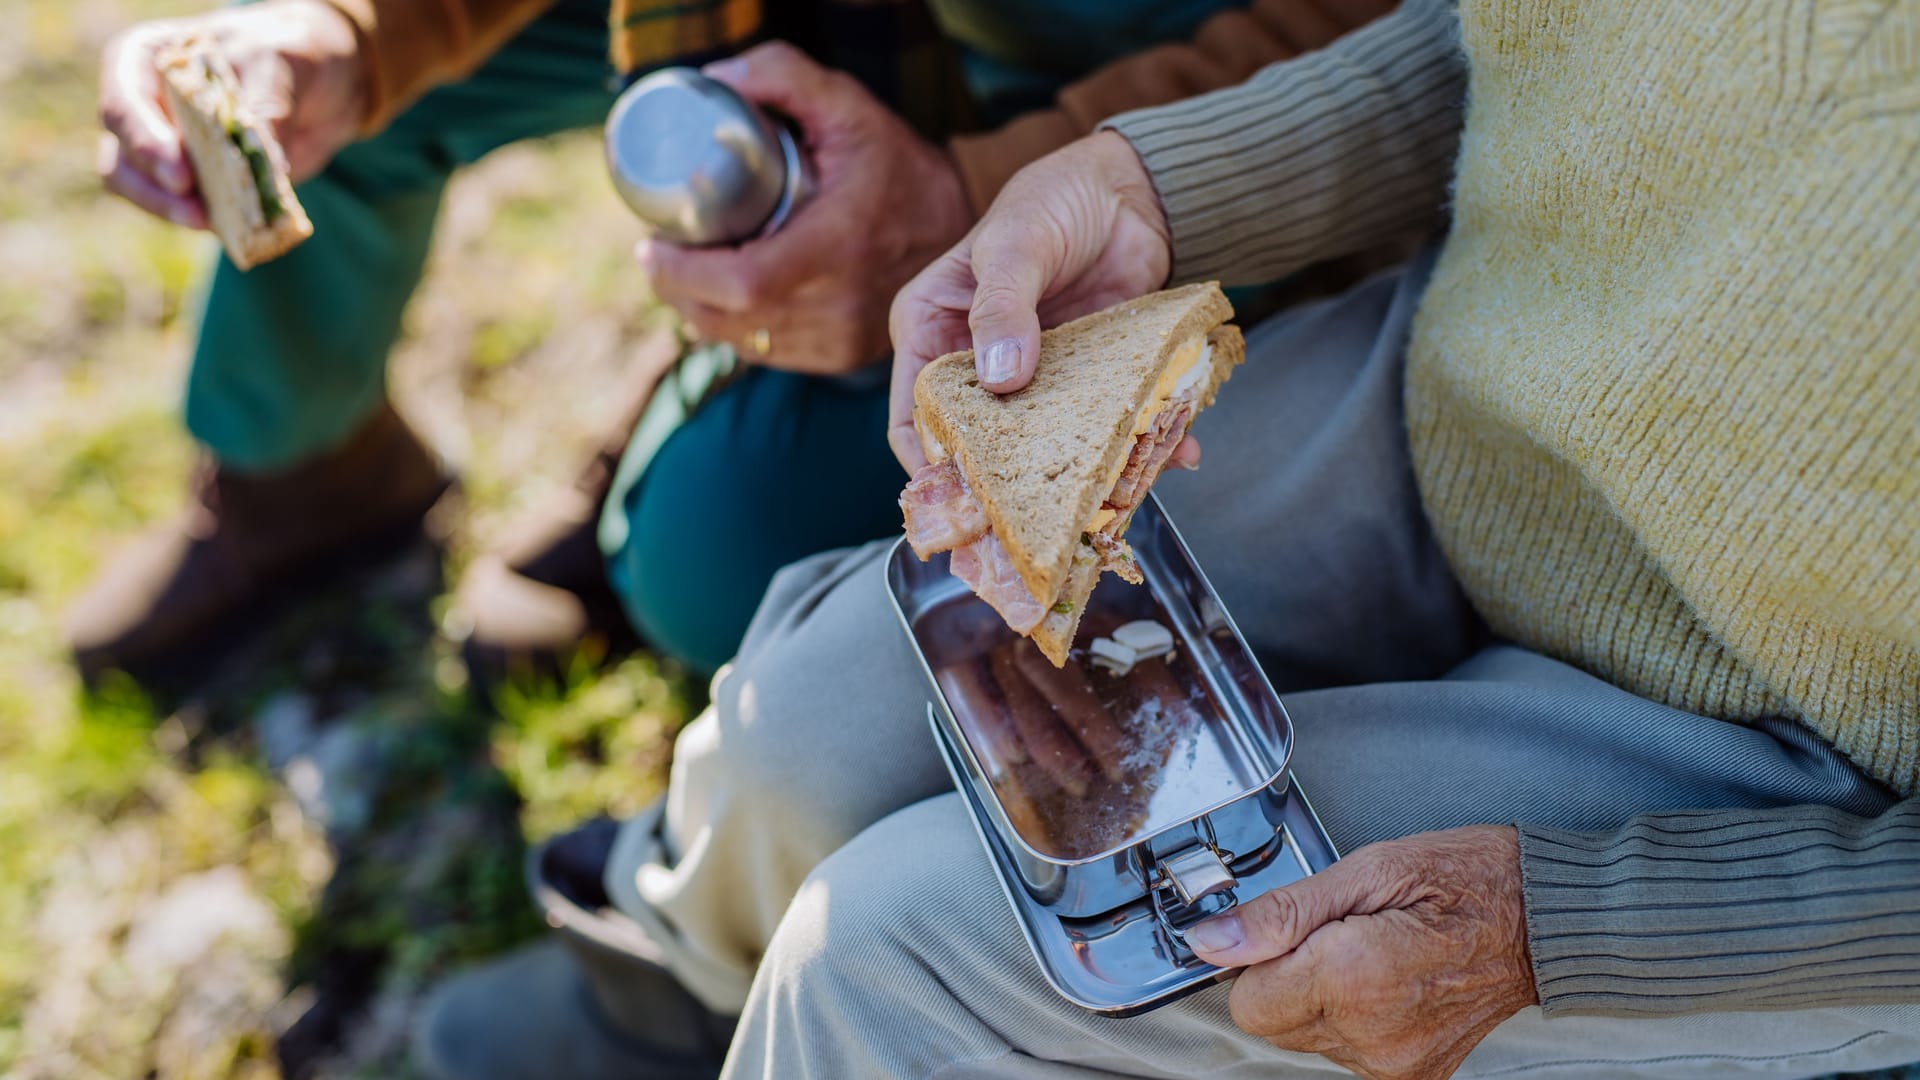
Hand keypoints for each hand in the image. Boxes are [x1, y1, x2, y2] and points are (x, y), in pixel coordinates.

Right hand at [98, 0, 366, 227]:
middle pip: (122, 158)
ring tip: (215, 224)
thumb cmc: (288, 53)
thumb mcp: (278, 65)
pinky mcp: (196, 184)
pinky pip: (187, 211)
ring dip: (175, 213)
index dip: (144, 143)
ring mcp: (164, 149)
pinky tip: (241, 231)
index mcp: (144, 60)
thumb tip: (263, 167)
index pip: (123, 103)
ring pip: (143, 192)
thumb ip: (262, 111)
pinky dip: (209, 222)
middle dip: (155, 191)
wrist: (322, 83)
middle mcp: (143, 107)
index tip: (181, 176)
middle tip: (197, 213)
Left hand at [639, 42, 972, 376]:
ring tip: (686, 272)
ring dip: (699, 311)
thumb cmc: (896, 163)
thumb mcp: (847, 107)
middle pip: (729, 319)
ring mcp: (841, 339)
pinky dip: (733, 329)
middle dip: (677, 288)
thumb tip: (715, 82)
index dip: (684, 273)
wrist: (954, 224)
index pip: (743, 283)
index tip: (652, 244)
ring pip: (740, 342)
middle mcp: (840, 304)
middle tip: (659, 253)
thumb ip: (784, 77)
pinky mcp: (840, 356)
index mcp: (838, 247)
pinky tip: (724, 300)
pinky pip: (765, 353)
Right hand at [885, 130, 1177, 472]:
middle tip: (1042, 518)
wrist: (1129, 190)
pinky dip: (1138, 442)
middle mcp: (977, 365)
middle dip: (1009, 487)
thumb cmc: (1052, 200)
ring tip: (1119, 492)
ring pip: (1047, 447)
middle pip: (979, 446)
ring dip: (1083, 472)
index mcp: (931, 332)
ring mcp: (1035, 380)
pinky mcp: (1088, 382)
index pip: (915, 415)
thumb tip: (1000, 376)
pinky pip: (1105, 426)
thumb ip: (1002, 307)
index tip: (966, 501)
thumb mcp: (1014, 245)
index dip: (933, 463)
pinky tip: (1173, 449)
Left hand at [1188, 825, 1537, 1079]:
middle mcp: (1371, 1034)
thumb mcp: (1367, 869)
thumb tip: (1212, 939)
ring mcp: (1393, 1063)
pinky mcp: (1412, 1076)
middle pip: (1270, 1022)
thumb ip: (1280, 913)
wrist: (1547, 920)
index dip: (1256, 955)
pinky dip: (1351, 1017)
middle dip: (1284, 975)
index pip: (1246, 999)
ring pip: (1303, 1037)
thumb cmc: (1469, 879)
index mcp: (1355, 977)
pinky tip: (1387, 980)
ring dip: (1318, 996)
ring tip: (1369, 949)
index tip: (1289, 926)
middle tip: (1337, 930)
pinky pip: (1345, 1050)